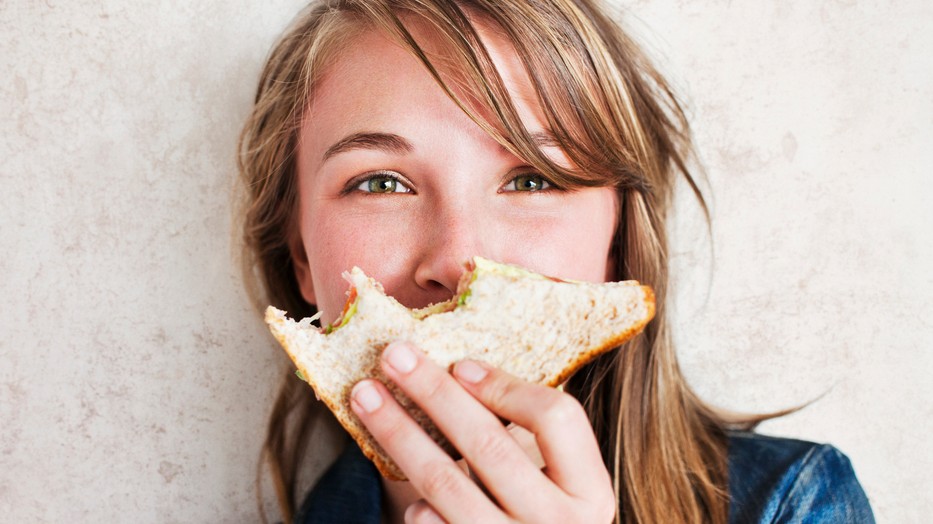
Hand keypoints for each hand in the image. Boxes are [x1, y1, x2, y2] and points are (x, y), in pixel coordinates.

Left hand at [349, 341, 615, 522]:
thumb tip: (456, 370)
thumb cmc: (540, 514)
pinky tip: (402, 481)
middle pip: (489, 443)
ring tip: (365, 396)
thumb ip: (527, 434)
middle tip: (393, 355)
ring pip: (445, 481)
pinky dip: (414, 501)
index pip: (557, 418)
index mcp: (590, 492)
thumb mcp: (558, 480)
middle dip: (434, 392)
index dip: (506, 386)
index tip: (459, 363)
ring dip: (398, 432)